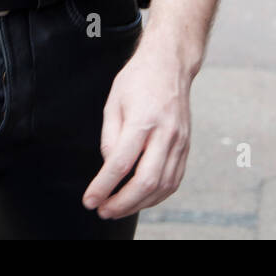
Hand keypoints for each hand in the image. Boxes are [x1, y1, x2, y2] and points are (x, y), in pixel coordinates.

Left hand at [82, 41, 192, 219]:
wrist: (170, 64)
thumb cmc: (139, 79)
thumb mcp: (113, 102)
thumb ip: (109, 137)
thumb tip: (109, 168)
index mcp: (143, 120)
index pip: (120, 164)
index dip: (103, 187)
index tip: (90, 200)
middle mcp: (165, 134)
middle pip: (145, 181)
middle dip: (122, 203)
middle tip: (103, 210)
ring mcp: (179, 142)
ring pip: (162, 186)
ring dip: (139, 204)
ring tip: (118, 209)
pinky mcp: (186, 146)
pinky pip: (173, 180)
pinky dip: (157, 196)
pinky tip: (142, 199)